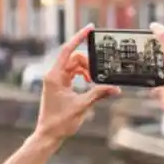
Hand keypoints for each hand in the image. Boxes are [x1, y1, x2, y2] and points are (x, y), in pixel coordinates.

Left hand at [35, 25, 120, 142]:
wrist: (48, 135)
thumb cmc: (60, 122)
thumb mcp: (82, 106)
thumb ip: (99, 93)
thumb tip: (115, 88)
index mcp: (55, 76)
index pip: (67, 50)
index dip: (79, 38)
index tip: (90, 28)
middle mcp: (54, 75)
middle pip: (74, 58)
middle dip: (88, 63)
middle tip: (97, 75)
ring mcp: (56, 80)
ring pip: (74, 66)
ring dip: (86, 71)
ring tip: (94, 82)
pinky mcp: (59, 86)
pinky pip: (73, 74)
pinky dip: (83, 76)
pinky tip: (90, 84)